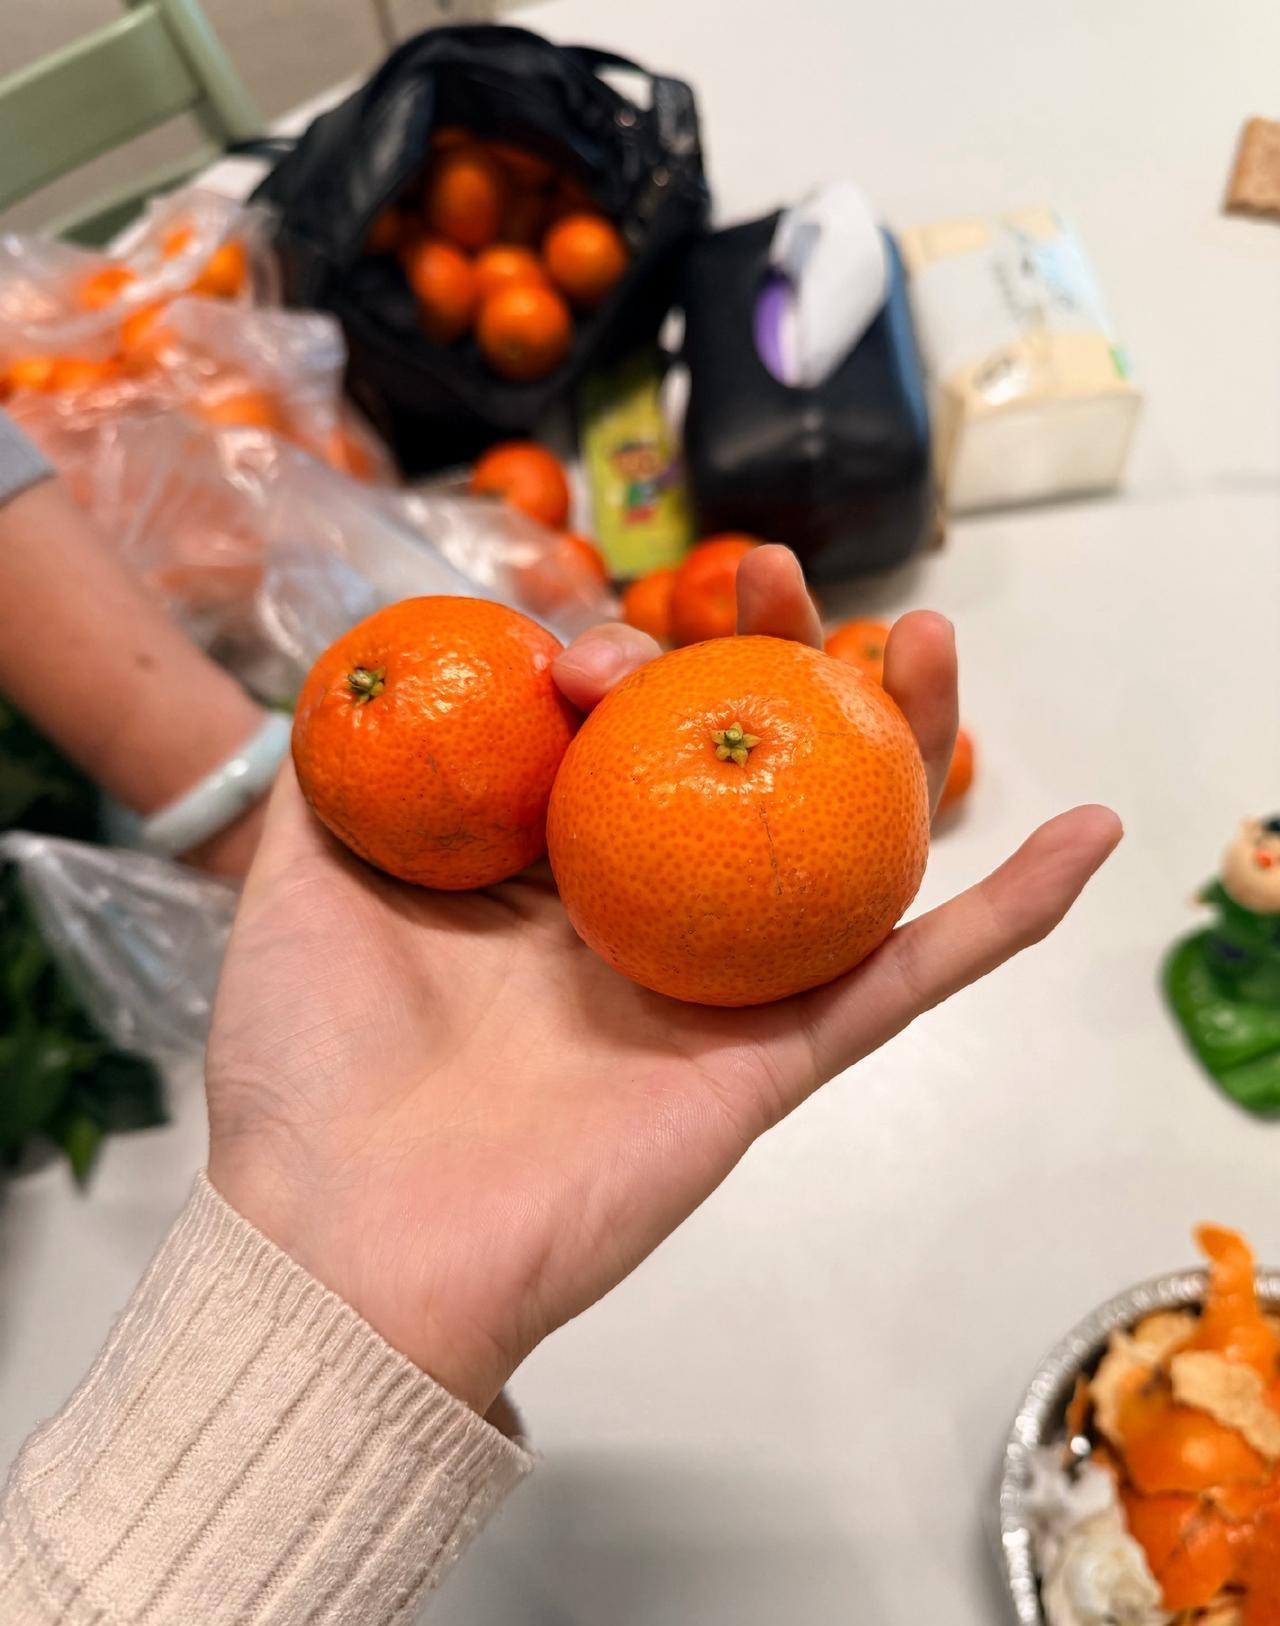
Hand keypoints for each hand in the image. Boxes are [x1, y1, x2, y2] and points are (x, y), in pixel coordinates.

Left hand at [206, 548, 1120, 1413]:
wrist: (348, 1239)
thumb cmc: (310, 1068)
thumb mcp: (300, 882)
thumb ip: (335, 777)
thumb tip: (354, 670)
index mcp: (546, 875)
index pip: (628, 732)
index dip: (637, 655)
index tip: (596, 636)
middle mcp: (646, 916)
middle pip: (749, 761)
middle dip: (777, 653)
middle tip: (776, 572)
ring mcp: (722, 986)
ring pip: (849, 847)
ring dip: (910, 738)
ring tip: (926, 636)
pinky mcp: (780, 1060)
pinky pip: (911, 979)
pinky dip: (1006, 914)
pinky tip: (1084, 834)